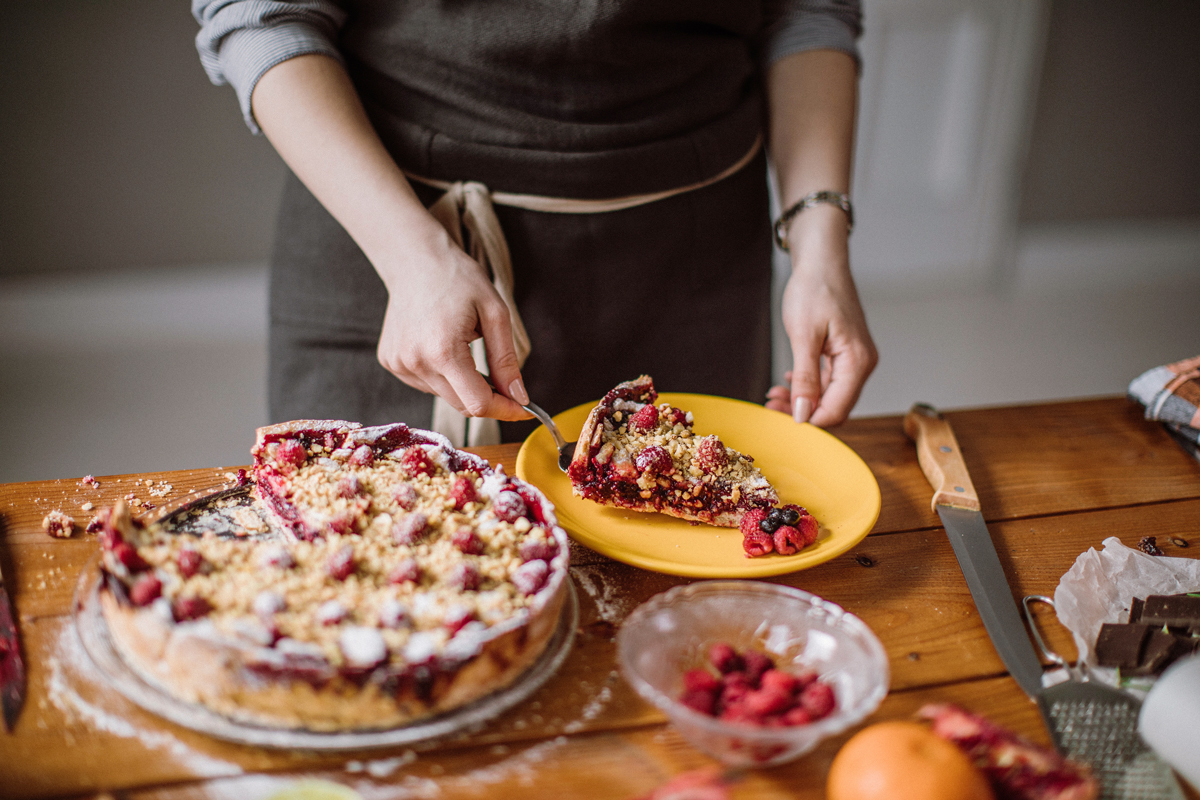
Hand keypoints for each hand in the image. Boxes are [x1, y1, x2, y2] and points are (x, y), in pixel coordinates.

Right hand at [376, 224, 531, 420]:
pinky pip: (427, 384)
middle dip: (487, 398)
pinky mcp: (391, 362)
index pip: (478, 403)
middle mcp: (416, 362)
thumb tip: (518, 397)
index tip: (522, 410)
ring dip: (463, 384)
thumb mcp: (495, 314)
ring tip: (462, 345)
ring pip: (444, 396)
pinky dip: (443, 376)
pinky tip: (441, 346)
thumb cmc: (458, 280)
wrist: (415, 260)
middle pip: (462, 404)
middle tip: (503, 380)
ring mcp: (399, 364)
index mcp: (443, 351)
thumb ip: (506, 360)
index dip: (504, 410)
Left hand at [765, 213, 876, 425]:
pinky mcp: (846, 353)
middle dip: (803, 411)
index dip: (809, 420)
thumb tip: (804, 414)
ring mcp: (855, 358)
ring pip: (830, 394)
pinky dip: (809, 385)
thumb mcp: (803, 336)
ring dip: (803, 399)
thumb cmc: (814, 290)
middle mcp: (862, 363)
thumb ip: (805, 378)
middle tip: (771, 406)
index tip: (780, 417)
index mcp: (857, 361)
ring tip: (773, 395)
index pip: (837, 410)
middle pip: (835, 405)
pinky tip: (789, 381)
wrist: (822, 262)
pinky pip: (829, 380)